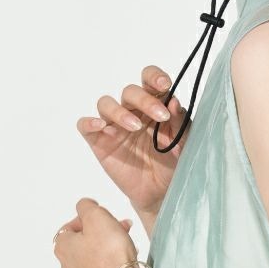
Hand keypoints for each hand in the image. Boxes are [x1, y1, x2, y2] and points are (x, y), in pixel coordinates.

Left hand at [53, 197, 137, 267]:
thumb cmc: (109, 250)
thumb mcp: (97, 216)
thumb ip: (86, 206)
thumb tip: (83, 207)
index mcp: (63, 249)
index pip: (68, 228)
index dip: (86, 220)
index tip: (103, 218)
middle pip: (82, 246)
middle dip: (101, 235)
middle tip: (121, 229)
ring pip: (92, 263)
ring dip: (106, 253)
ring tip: (127, 248)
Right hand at [77, 65, 191, 214]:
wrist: (160, 191)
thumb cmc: (172, 160)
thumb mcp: (183, 141)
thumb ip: (180, 121)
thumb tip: (174, 101)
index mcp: (154, 102)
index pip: (149, 78)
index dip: (154, 76)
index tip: (165, 84)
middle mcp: (132, 109)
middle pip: (130, 91)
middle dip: (145, 100)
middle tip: (161, 116)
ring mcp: (114, 124)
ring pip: (106, 103)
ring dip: (120, 112)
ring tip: (135, 127)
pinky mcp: (99, 141)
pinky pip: (85, 126)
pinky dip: (89, 122)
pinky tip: (101, 127)